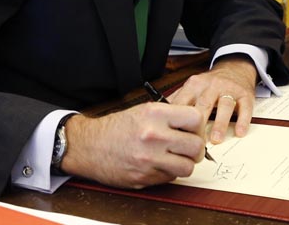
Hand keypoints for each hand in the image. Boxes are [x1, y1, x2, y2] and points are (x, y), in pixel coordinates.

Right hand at [59, 102, 204, 188]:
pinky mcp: (145, 177)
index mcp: (154, 114)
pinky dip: (169, 173)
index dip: (198, 125)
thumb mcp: (143, 110)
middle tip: (188, 147)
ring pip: (188, 167)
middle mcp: (154, 135)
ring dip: (184, 163)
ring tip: (174, 157)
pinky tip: (158, 164)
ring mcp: (149, 159)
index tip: (193, 129)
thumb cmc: (116, 127)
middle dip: (195, 148)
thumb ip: (169, 116)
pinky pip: (171, 178)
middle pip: (196, 146)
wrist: (89, 146)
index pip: (196, 118)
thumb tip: (195, 123)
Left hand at [167, 55, 257, 144]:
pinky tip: (239, 132)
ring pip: (225, 105)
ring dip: (220, 123)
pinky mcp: (245, 94)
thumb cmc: (211, 84)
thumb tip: (161, 118)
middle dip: (198, 123)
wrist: (235, 68)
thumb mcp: (193, 87)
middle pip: (204, 103)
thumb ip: (180, 100)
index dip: (179, 120)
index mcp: (195, 85)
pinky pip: (244, 108)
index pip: (185, 102)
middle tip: (195, 142)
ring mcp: (229, 89)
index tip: (176, 137)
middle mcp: (212, 85)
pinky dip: (243, 120)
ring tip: (216, 140)